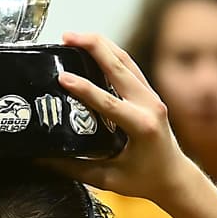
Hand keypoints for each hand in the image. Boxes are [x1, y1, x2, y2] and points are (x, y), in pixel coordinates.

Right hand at [46, 32, 196, 202]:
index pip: (109, 103)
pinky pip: (129, 66)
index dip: (84, 88)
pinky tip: (93, 46)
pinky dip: (111, 52)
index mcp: (142, 127)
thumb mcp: (108, 178)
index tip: (62, 76)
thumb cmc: (144, 181)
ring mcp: (151, 97)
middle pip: (119, 67)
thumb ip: (74, 168)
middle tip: (66, 37)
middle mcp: (149, 106)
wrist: (175, 177)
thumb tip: (41, 159)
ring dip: (101, 44)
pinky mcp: (149, 93)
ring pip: (125, 60)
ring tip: (74, 36)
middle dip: (93, 47)